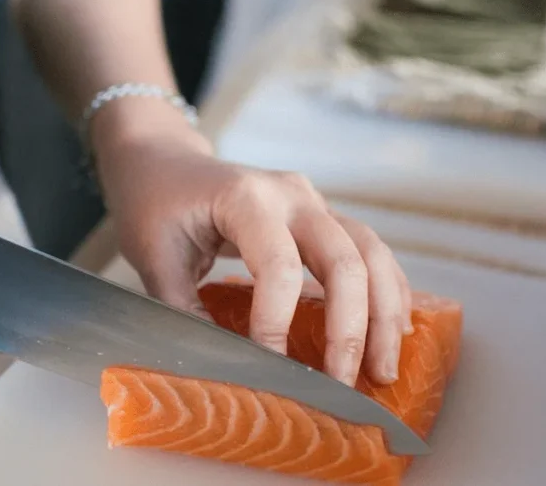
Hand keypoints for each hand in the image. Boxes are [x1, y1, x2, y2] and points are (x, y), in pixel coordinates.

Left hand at [90, 101, 412, 386]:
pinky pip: (370, 251)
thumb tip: (220, 371)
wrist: (164, 161)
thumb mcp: (153, 258)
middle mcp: (291, 195)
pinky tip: (392, 332)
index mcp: (245, 199)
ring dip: (383, 313)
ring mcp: (314, 202)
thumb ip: (184, 312)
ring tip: (382, 369)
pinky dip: (387, 291)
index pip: (278, 266)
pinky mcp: (323, 216)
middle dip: (351, 327)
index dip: (277, 323)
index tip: (271, 369)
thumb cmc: (153, 206)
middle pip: (344, 259)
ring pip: (371, 252)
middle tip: (344, 383)